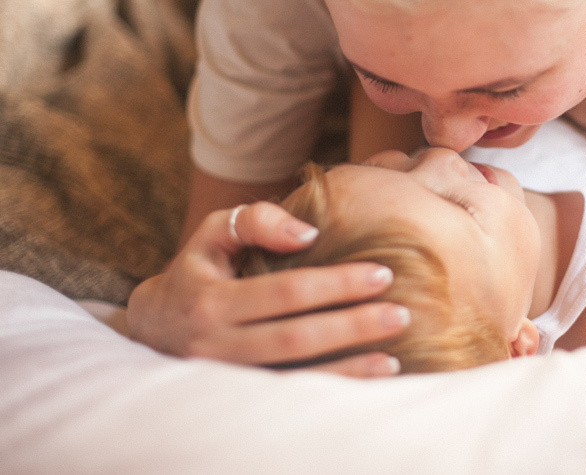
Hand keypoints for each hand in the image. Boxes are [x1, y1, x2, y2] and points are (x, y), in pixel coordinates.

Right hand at [126, 202, 409, 376]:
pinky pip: (291, 396)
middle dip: (352, 327)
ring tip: (393, 359)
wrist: (153, 326)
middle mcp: (215, 345)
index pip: (286, 291)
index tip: (382, 274)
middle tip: (401, 315)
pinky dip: (332, 390)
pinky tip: (369, 380)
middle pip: (296, 338)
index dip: (336, 284)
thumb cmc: (199, 267)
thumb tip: (308, 232)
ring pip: (295, 377)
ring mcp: (227, 377)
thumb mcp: (214, 232)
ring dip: (348, 370)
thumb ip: (257, 219)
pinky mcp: (240, 396)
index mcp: (212, 300)